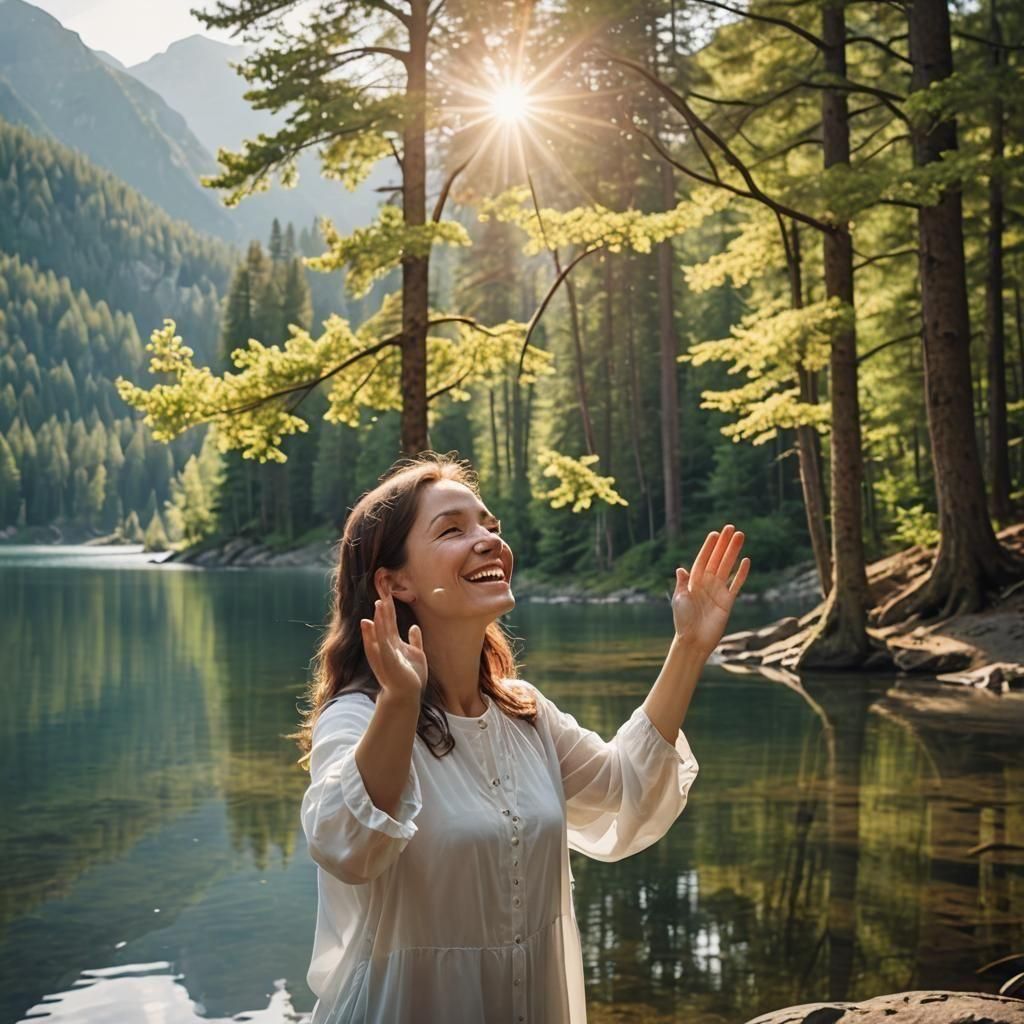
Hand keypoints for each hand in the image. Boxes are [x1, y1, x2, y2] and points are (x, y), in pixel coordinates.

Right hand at [360, 585, 427, 700]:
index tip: (386, 596)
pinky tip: (373, 622)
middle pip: (384, 625)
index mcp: (393, 645)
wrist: (407, 695)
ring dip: (380, 618)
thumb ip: (414, 640)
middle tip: (381, 594)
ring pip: (381, 632)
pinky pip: (381, 643)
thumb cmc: (411, 677)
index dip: (388, 610)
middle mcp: (386, 647)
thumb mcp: (416, 654)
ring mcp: (385, 654)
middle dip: (383, 611)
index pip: (389, 624)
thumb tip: (413, 626)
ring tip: (379, 603)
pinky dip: (377, 632)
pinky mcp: (387, 660)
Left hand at [672, 524, 749, 655]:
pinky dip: (741, 573)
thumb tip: (681, 569)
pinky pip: (736, 584)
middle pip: (717, 559)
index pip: (703, 559)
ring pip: (727, 567)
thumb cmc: (682, 621)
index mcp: (693, 581)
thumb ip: (682, 584)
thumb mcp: (679, 600)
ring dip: (734, 552)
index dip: (709, 547)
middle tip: (731, 528)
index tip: (715, 534)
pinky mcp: (727, 601)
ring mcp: (718, 591)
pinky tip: (746, 560)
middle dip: (724, 544)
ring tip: (741, 537)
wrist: (694, 640)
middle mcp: (706, 583)